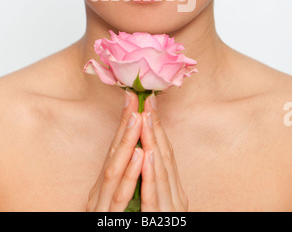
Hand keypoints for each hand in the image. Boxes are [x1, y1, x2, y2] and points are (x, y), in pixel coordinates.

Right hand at [86, 91, 143, 211]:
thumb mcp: (115, 201)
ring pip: (114, 171)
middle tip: (134, 98)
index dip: (124, 123)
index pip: (115, 150)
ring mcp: (102, 207)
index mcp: (103, 187)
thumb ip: (122, 181)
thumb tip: (137, 152)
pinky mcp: (108, 220)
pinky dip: (130, 175)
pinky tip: (140, 156)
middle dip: (125, 124)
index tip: (133, 98)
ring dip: (127, 142)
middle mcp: (99, 193)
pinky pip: (120, 197)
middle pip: (113, 154)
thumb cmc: (112, 222)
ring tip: (138, 117)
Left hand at [140, 94, 188, 211]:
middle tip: (146, 101)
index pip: (166, 153)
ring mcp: (170, 209)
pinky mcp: (160, 221)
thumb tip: (146, 152)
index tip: (148, 103)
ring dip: (151, 142)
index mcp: (175, 191)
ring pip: (160, 171)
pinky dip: (148, 175)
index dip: (157, 127)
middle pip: (165, 156)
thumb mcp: (159, 202)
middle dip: (154, 127)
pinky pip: (152, 197)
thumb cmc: (157, 222)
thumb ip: (154, 182)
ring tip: (145, 118)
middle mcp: (176, 197)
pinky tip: (145, 156)